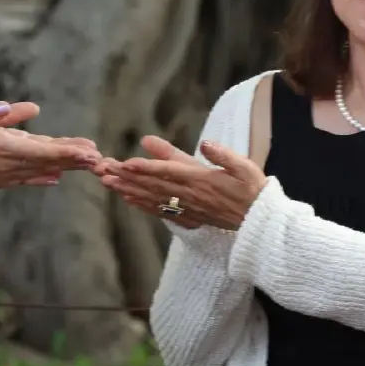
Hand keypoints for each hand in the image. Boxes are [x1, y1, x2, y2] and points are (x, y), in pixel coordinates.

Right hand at [0, 101, 102, 189]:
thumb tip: (26, 108)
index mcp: (1, 147)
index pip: (43, 150)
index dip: (69, 151)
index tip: (90, 151)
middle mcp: (5, 165)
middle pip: (47, 162)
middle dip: (74, 159)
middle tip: (99, 156)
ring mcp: (0, 175)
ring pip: (38, 171)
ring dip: (62, 166)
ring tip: (85, 162)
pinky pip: (24, 179)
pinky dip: (42, 177)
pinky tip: (54, 178)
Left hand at [99, 135, 267, 230]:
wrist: (260, 222)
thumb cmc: (253, 189)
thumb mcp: (244, 167)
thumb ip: (224, 156)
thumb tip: (206, 144)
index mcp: (202, 179)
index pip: (169, 171)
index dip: (147, 167)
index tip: (126, 162)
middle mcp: (191, 194)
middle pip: (153, 184)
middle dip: (127, 177)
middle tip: (104, 169)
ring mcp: (188, 207)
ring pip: (153, 197)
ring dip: (129, 190)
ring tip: (107, 182)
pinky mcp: (188, 216)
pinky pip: (160, 211)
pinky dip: (142, 204)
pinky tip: (127, 199)